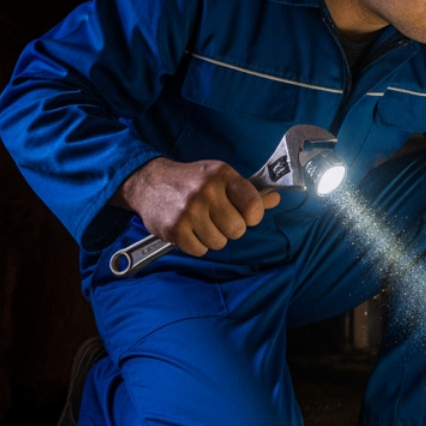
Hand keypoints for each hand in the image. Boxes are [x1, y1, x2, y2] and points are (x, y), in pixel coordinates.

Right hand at [113, 156, 280, 256]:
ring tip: (200, 222)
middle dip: (229, 228)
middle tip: (216, 218)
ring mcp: (189, 211)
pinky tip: (189, 229)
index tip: (244, 214)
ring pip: (219, 242)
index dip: (252, 216)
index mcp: (221, 175)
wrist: (149, 183)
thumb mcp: (220, 178)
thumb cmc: (191, 181)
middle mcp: (206, 191)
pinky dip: (196, 244)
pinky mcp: (175, 229)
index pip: (253, 206)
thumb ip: (248, 192)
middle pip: (237, 230)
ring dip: (212, 237)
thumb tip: (276, 198)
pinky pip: (200, 250)